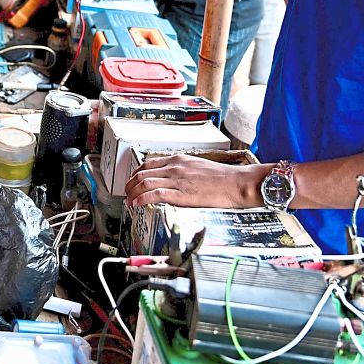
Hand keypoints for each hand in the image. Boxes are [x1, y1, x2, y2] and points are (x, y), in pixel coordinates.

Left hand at [125, 153, 265, 207]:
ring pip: (145, 183)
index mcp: (179, 159)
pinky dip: (141, 199)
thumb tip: (174, 180)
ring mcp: (177, 180)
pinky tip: (137, 204)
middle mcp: (174, 167)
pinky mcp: (180, 194)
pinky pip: (154, 194)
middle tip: (127, 193)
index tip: (133, 181)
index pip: (149, 164)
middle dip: (130, 184)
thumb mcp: (199, 167)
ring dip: (132, 193)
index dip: (137, 174)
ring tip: (129, 201)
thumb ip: (184, 171)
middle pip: (142, 173)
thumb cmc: (223, 178)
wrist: (236, 183)